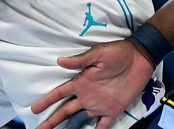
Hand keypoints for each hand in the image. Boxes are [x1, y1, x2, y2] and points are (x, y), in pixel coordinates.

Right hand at [32, 40, 154, 128]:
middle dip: (52, 120)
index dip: (47, 101)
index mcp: (81, 82)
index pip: (59, 93)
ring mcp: (99, 105)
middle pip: (65, 111)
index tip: (34, 109)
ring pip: (79, 120)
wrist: (139, 59)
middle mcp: (86, 95)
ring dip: (69, 128)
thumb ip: (80, 60)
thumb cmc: (117, 53)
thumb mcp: (97, 54)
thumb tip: (59, 61)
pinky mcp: (113, 111)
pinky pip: (102, 126)